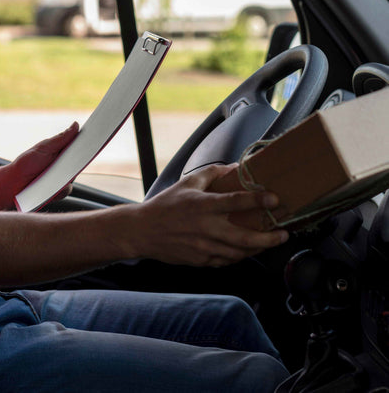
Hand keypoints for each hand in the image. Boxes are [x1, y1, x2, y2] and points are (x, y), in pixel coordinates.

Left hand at [8, 122, 79, 201]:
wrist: (13, 183)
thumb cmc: (26, 162)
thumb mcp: (44, 147)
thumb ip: (61, 138)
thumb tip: (76, 125)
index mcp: (60, 153)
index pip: (77, 147)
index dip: (86, 143)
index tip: (95, 136)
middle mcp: (63, 166)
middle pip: (79, 162)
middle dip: (83, 157)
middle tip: (83, 151)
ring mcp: (61, 180)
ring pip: (74, 176)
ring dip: (70, 173)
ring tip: (62, 169)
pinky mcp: (58, 192)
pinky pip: (67, 189)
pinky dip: (62, 187)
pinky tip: (54, 184)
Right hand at [139, 164, 287, 267]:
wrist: (144, 231)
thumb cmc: (166, 205)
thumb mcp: (187, 182)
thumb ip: (212, 173)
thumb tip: (235, 167)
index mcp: (203, 206)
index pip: (236, 202)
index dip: (258, 200)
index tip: (274, 199)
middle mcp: (206, 228)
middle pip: (245, 237)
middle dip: (269, 238)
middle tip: (284, 233)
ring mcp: (205, 247)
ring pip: (240, 252)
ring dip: (258, 248)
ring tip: (270, 241)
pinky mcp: (202, 260)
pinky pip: (227, 260)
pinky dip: (240, 255)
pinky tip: (247, 249)